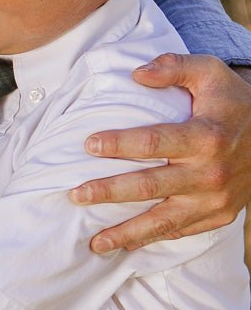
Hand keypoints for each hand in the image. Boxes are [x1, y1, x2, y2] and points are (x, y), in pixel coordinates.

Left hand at [70, 54, 250, 251]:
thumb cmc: (233, 102)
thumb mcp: (210, 73)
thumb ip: (174, 67)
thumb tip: (136, 74)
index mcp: (205, 136)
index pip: (153, 142)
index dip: (119, 144)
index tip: (88, 144)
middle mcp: (210, 173)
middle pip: (149, 186)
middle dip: (108, 192)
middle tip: (75, 195)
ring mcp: (215, 200)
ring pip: (162, 220)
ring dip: (126, 232)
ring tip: (95, 242)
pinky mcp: (219, 216)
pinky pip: (180, 231)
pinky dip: (151, 238)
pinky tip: (125, 242)